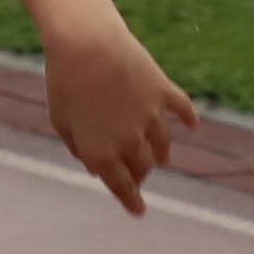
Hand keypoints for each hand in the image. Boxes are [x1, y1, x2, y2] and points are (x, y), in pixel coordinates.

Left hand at [39, 2, 195, 213]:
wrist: (86, 42)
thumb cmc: (64, 80)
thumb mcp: (60, 120)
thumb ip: (77, 147)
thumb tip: (93, 166)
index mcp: (101, 153)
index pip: (122, 187)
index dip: (131, 201)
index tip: (139, 211)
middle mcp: (130, 141)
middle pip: (143, 167)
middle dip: (141, 175)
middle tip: (139, 178)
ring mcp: (151, 117)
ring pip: (163, 145)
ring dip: (162, 154)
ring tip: (162, 158)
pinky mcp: (163, 91)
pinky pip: (182, 110)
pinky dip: (188, 118)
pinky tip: (193, 124)